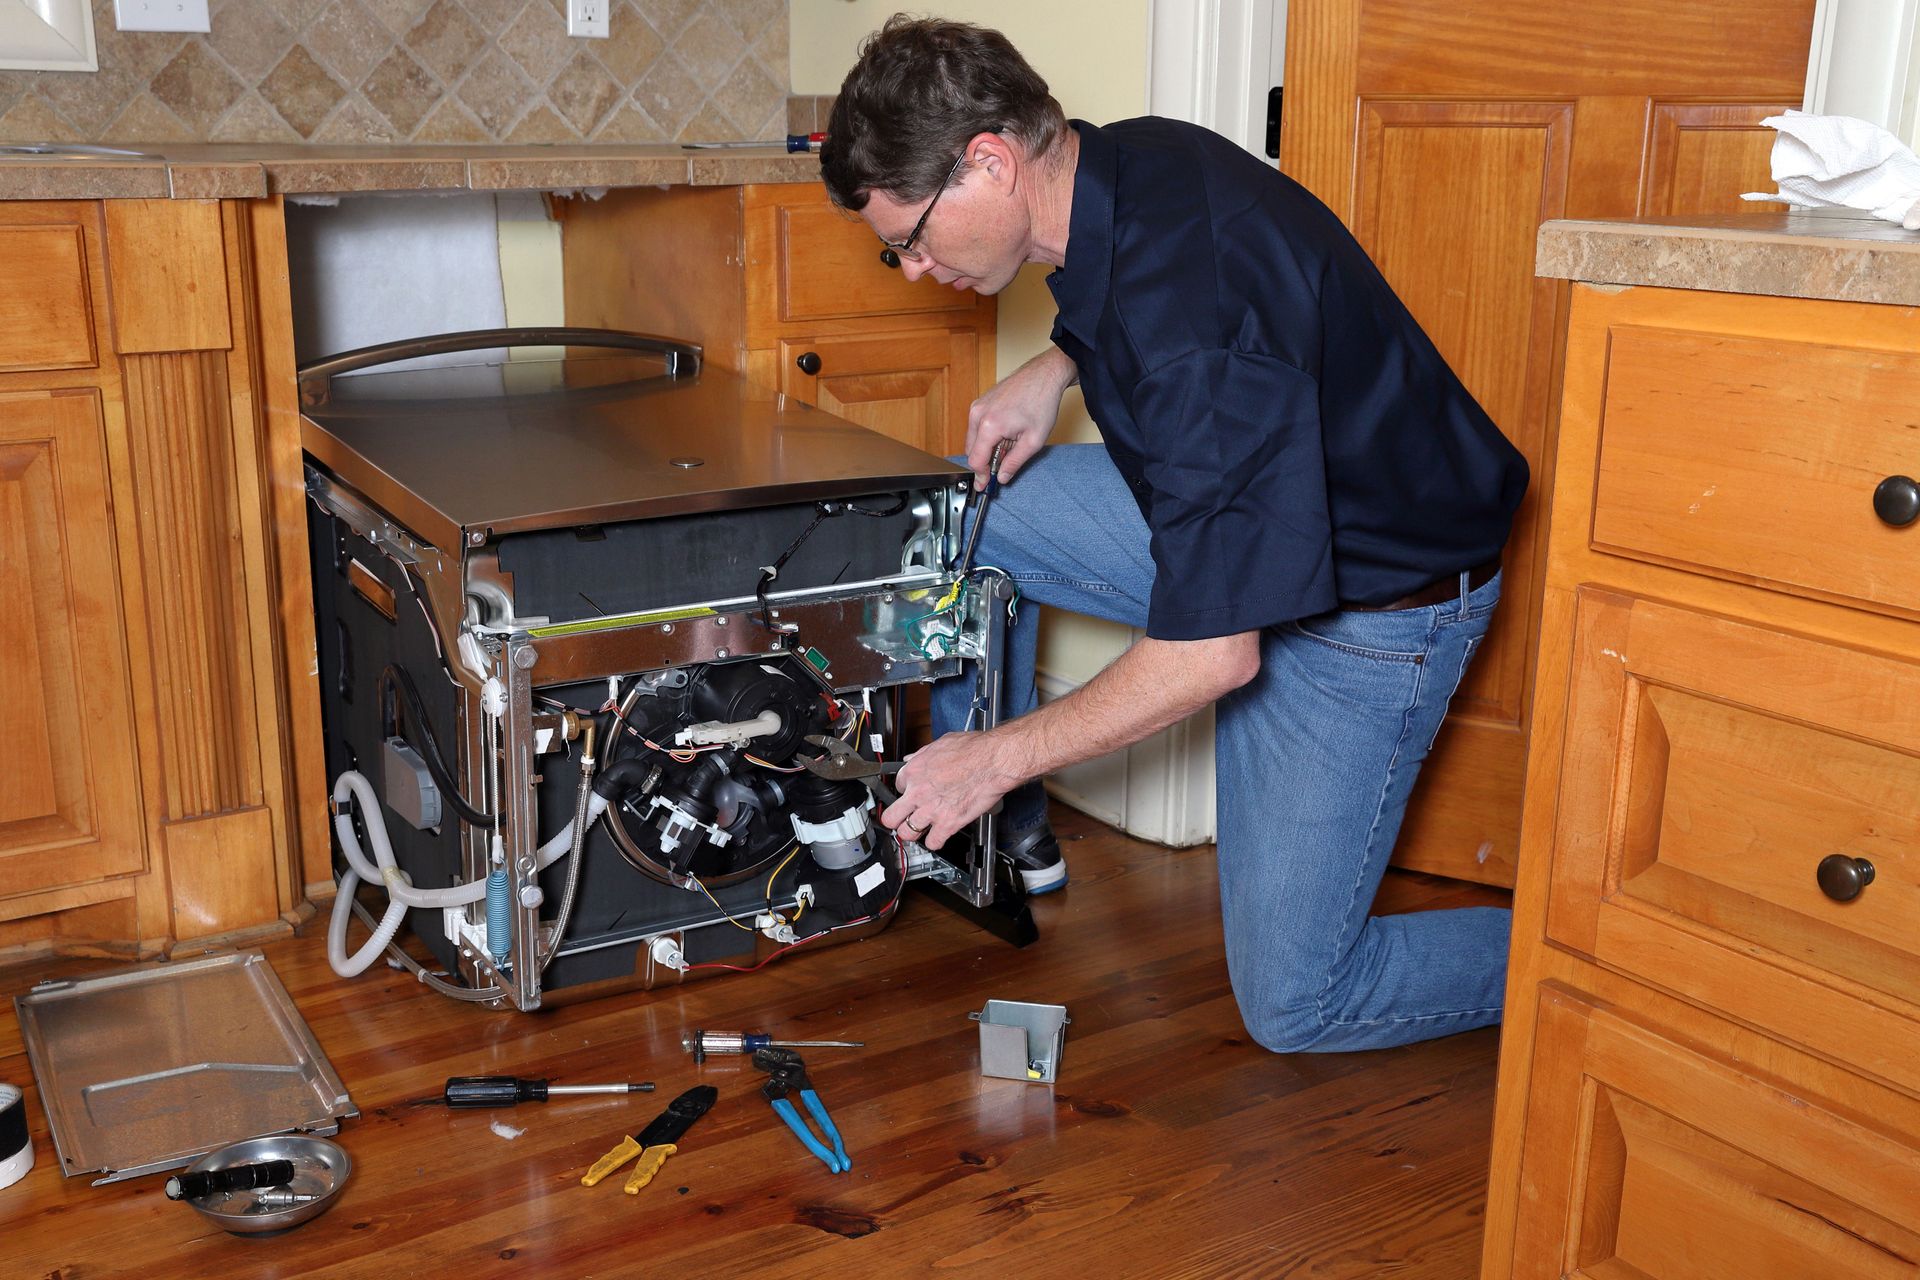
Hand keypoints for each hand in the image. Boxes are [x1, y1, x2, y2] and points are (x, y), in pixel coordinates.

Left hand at [880, 731, 1025, 850]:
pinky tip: (938, 836)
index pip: (898, 786)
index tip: (909, 794)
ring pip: (906, 833)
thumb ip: (923, 754)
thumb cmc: (974, 750)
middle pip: (891, 817)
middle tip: (900, 819)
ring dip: (912, 832)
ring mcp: (931, 810)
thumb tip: (914, 758)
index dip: (905, 791)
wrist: (993, 761)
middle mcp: (918, 792)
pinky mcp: (948, 824)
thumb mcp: (941, 743)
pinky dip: (935, 842)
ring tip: (918, 830)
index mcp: (914, 771)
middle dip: (895, 819)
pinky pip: (932, 843)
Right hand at [964, 347, 1076, 484]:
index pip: (976, 460)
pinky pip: (977, 426)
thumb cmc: (1042, 402)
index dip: (981, 476)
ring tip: (1010, 445)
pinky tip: (1006, 433)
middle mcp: (978, 414)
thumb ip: (1014, 462)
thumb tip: (1002, 477)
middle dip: (985, 462)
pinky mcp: (980, 401)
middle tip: (1003, 467)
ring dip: (987, 448)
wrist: (1044, 375)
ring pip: (973, 439)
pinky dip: (987, 436)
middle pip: (972, 450)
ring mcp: (977, 406)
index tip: (985, 486)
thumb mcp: (1033, 441)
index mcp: (989, 425)